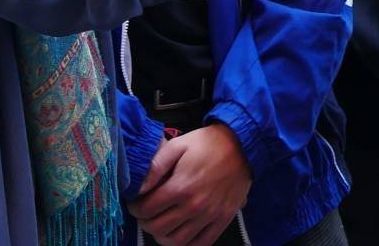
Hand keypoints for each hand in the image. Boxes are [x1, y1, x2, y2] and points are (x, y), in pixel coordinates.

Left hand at [128, 124, 253, 245]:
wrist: (242, 144)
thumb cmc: (207, 144)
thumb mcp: (178, 145)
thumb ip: (156, 166)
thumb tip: (139, 188)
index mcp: (181, 186)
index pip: (147, 210)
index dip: (135, 208)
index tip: (136, 203)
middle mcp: (194, 205)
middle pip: (158, 228)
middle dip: (145, 222)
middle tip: (146, 214)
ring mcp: (210, 215)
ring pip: (177, 241)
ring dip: (163, 236)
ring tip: (161, 224)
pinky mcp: (223, 219)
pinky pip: (202, 243)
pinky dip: (187, 244)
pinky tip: (181, 234)